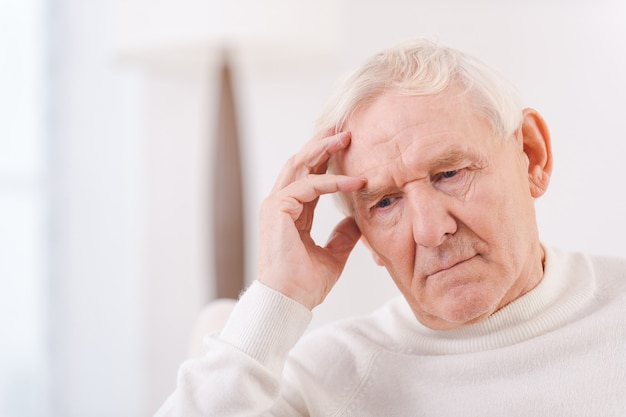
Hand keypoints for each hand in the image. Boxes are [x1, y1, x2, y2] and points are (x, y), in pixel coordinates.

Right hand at [257, 131, 365, 309]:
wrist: (290, 301)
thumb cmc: (305, 284)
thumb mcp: (333, 255)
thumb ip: (342, 236)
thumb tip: (357, 222)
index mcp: (292, 213)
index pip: (310, 177)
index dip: (329, 160)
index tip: (349, 147)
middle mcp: (281, 204)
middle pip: (302, 163)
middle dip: (323, 144)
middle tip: (346, 130)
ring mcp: (276, 204)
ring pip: (300, 165)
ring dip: (324, 149)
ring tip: (347, 137)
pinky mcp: (277, 208)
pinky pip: (308, 185)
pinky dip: (332, 181)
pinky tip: (355, 181)